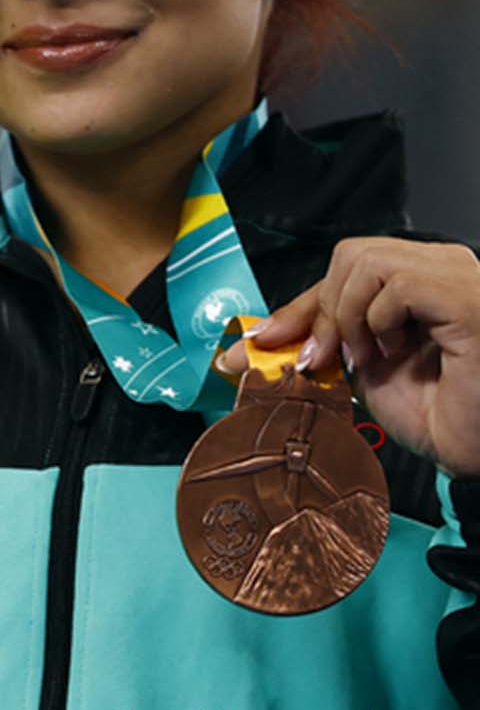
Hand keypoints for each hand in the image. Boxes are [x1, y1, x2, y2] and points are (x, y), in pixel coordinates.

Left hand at [222, 237, 479, 476]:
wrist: (475, 454)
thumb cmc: (437, 415)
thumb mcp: (358, 370)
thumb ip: (317, 341)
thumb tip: (252, 341)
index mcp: (423, 279)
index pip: (346, 269)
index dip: (303, 304)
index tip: (262, 339)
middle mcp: (445, 269)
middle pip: (352, 254)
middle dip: (324, 310)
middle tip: (330, 358)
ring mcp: (460, 278)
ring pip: (368, 260)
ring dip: (350, 316)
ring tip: (370, 358)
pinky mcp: (466, 298)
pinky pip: (399, 284)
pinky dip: (380, 321)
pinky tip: (396, 353)